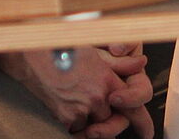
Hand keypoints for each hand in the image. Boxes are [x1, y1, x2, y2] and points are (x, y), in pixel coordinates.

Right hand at [0, 45, 152, 136]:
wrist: (32, 56)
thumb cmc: (61, 48)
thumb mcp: (94, 53)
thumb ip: (120, 63)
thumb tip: (141, 63)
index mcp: (107, 80)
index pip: (133, 106)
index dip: (143, 123)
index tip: (146, 133)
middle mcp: (97, 97)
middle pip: (112, 119)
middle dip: (108, 117)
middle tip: (99, 110)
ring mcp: (81, 110)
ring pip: (94, 125)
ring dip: (90, 119)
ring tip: (78, 101)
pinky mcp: (66, 119)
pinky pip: (77, 129)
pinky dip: (75, 122)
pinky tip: (68, 105)